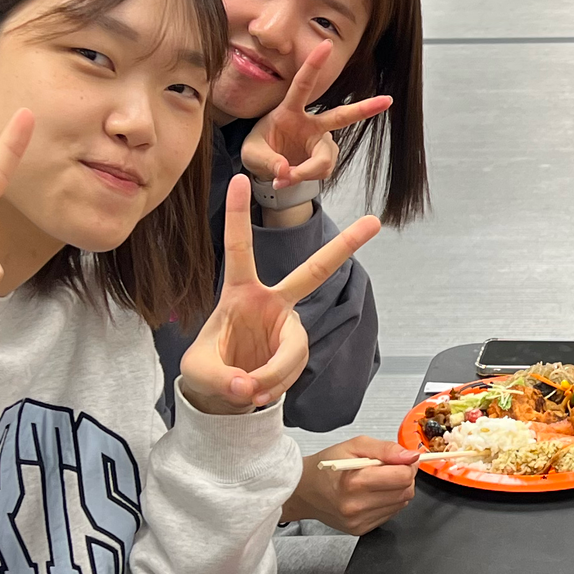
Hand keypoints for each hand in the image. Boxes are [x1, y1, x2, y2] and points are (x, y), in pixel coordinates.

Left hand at [179, 177, 380, 413]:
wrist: (225, 395)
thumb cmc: (207, 370)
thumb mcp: (198, 372)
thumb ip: (221, 379)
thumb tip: (249, 387)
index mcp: (239, 294)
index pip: (238, 249)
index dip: (238, 215)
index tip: (242, 178)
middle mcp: (270, 303)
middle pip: (313, 272)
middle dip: (344, 247)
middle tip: (374, 221)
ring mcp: (288, 327)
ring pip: (295, 348)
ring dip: (274, 374)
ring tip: (250, 392)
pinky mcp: (295, 351)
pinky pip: (294, 369)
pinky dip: (275, 386)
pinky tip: (258, 393)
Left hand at [239, 47, 390, 198]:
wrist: (268, 170)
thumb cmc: (258, 152)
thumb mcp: (251, 154)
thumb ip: (266, 161)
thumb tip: (286, 171)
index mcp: (289, 112)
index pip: (302, 85)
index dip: (314, 65)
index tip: (326, 45)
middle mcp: (311, 124)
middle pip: (341, 116)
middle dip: (364, 108)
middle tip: (387, 100)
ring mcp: (321, 142)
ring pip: (325, 158)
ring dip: (307, 171)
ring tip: (285, 178)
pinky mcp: (325, 159)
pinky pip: (322, 171)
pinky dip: (305, 178)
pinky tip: (291, 178)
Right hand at [284, 435, 418, 534]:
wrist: (304, 491)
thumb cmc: (326, 466)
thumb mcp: (354, 446)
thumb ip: (385, 449)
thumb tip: (410, 456)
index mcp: (354, 482)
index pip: (403, 477)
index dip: (408, 465)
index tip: (402, 460)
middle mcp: (356, 505)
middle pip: (406, 492)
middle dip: (404, 477)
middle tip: (390, 468)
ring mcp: (359, 520)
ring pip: (401, 504)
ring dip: (396, 490)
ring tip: (378, 481)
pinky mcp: (360, 529)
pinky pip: (389, 514)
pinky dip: (387, 502)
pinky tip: (372, 494)